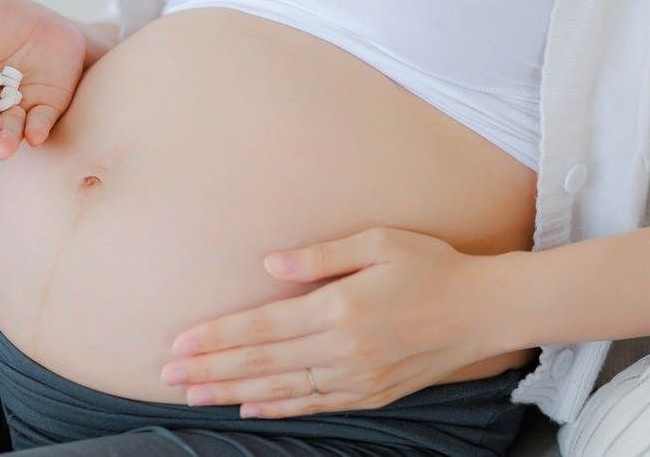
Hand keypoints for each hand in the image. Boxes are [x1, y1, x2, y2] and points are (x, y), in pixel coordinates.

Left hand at [160, 228, 522, 418]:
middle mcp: (342, 349)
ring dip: (232, 391)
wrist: (482, 311)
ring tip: (194, 394)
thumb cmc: (430, 266)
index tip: (180, 342)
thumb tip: (268, 263)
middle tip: (168, 373)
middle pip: (261, 362)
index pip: (262, 325)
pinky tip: (251, 408)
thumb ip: (320, 255)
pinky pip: (315, 404)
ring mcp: (356, 377)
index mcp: (339, 308)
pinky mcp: (371, 393)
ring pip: (281, 388)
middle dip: (210, 368)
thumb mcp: (378, 242)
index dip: (217, 336)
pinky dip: (279, 408)